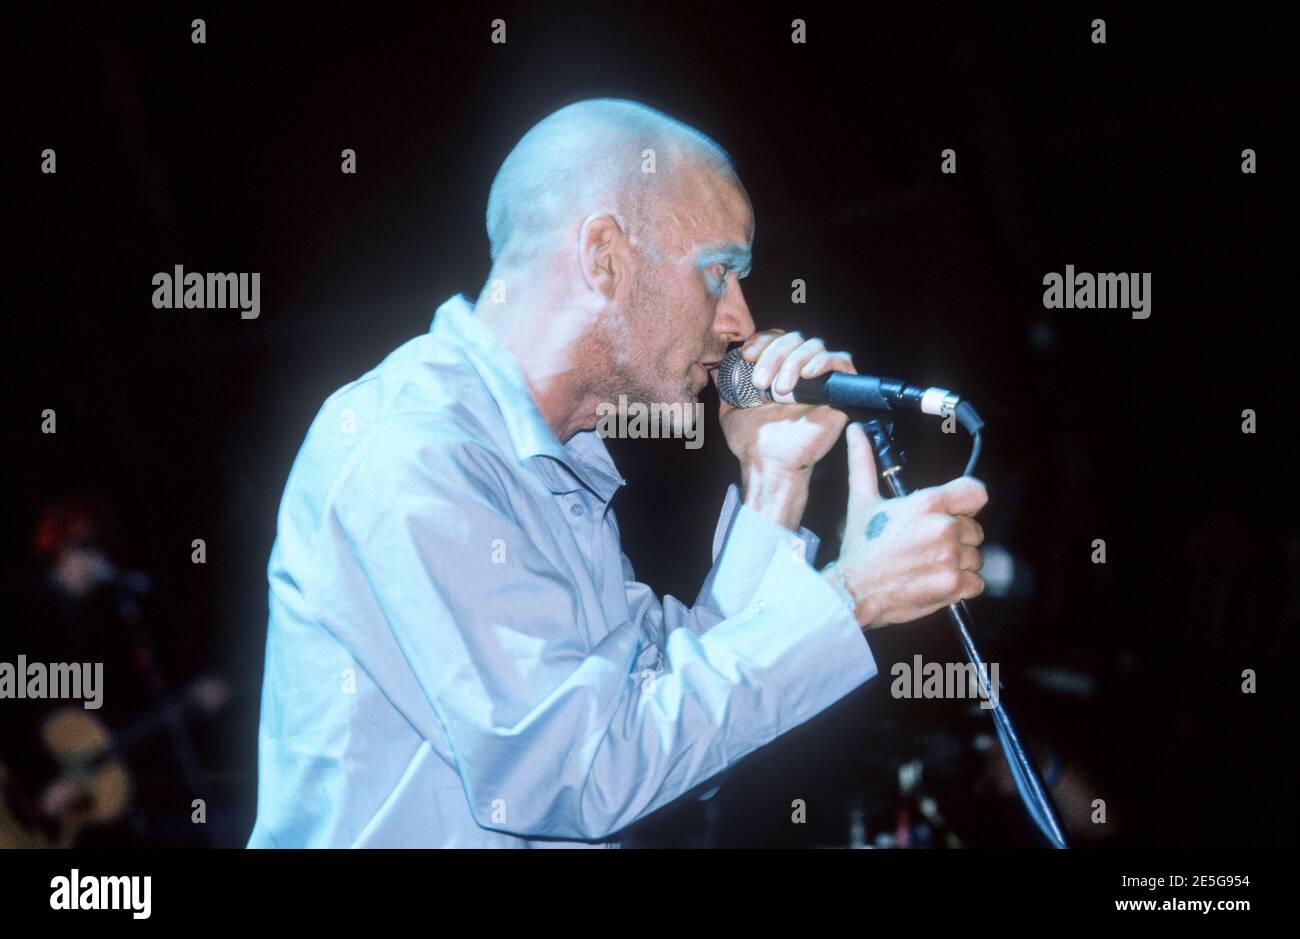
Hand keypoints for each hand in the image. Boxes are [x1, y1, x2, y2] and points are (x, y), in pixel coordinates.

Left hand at [717, 328, 855, 474]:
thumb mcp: (730, 408)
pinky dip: (824, 361)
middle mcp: (800, 370)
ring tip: (781, 391)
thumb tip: (717, 366)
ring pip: (815, 345)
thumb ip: (726, 386)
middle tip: (761, 382)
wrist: (769, 463)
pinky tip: (807, 375)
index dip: (761, 341)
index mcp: (778, 369)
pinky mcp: (840, 391)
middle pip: (794, 338)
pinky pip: (841, 360)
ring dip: (793, 362)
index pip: (775, 337)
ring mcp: (821, 379)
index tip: (746, 356)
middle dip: (774, 354)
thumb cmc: (752, 441)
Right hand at [828, 422, 987, 628]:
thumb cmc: (860, 549)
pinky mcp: (954, 585)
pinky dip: (961, 585)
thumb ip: (864, 463)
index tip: (956, 512)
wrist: (853, 591)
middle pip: (974, 529)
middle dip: (956, 538)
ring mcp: (951, 558)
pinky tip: (935, 581)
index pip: (976, 492)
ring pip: (975, 557)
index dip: (966, 503)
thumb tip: (855, 432)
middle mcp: (944, 528)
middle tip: (926, 546)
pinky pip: (976, 582)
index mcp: (928, 504)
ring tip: (928, 565)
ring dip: (958, 563)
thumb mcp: (861, 501)